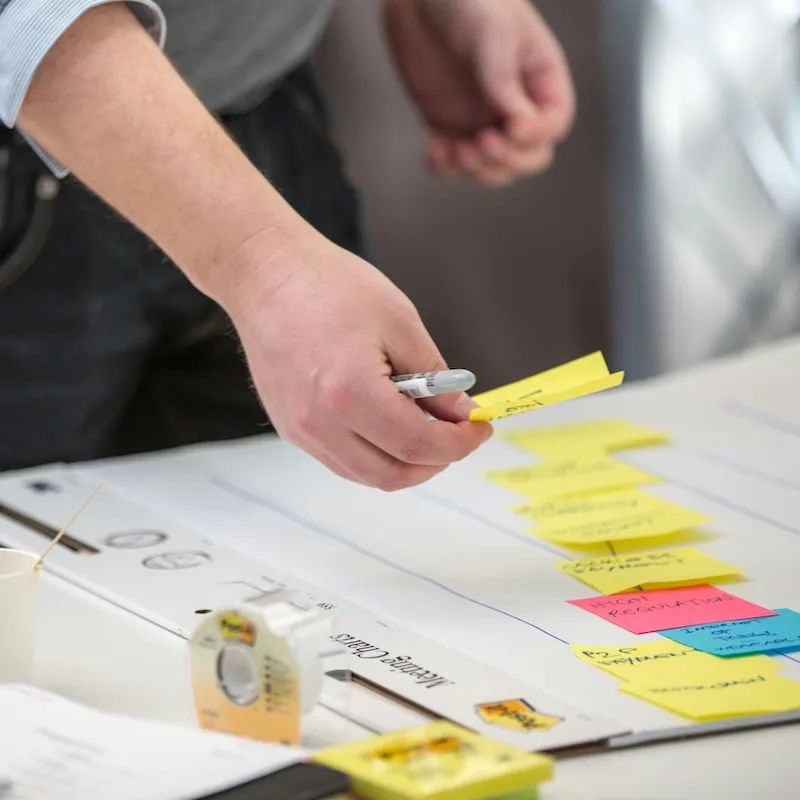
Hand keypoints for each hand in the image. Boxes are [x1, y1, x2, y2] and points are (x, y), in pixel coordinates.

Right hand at [220, 229, 492, 489]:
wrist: (265, 275)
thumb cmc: (330, 285)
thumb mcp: (400, 322)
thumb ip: (434, 377)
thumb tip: (459, 413)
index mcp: (350, 393)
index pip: (418, 445)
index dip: (458, 444)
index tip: (479, 428)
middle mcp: (320, 423)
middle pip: (393, 474)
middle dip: (437, 461)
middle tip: (457, 433)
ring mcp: (301, 430)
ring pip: (367, 475)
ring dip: (406, 463)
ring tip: (426, 428)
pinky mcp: (290, 428)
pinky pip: (342, 461)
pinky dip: (375, 455)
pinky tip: (389, 424)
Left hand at [384, 0, 574, 185]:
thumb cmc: (469, 1)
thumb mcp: (494, 33)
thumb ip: (506, 80)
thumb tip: (520, 124)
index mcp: (540, 81)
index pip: (554, 124)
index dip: (537, 135)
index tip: (512, 127)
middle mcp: (516, 107)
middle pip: (529, 157)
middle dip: (508, 159)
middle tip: (482, 141)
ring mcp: (484, 121)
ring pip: (494, 168)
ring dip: (478, 170)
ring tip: (456, 149)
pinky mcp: (450, 129)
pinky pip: (454, 165)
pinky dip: (446, 168)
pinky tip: (434, 150)